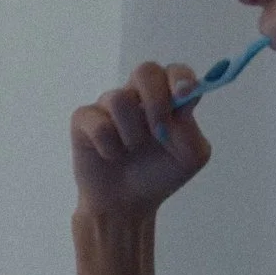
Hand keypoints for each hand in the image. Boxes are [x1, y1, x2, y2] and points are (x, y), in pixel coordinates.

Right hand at [70, 62, 210, 219]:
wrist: (126, 203)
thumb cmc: (159, 175)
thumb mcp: (190, 157)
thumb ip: (191, 128)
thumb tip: (181, 103)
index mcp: (167, 99)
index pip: (175, 71)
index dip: (180, 78)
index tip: (185, 94)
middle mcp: (138, 96)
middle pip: (145, 71)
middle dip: (156, 101)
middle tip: (160, 132)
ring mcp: (108, 105)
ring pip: (120, 99)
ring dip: (132, 134)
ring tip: (132, 151)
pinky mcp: (84, 119)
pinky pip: (99, 124)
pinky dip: (110, 148)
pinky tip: (111, 156)